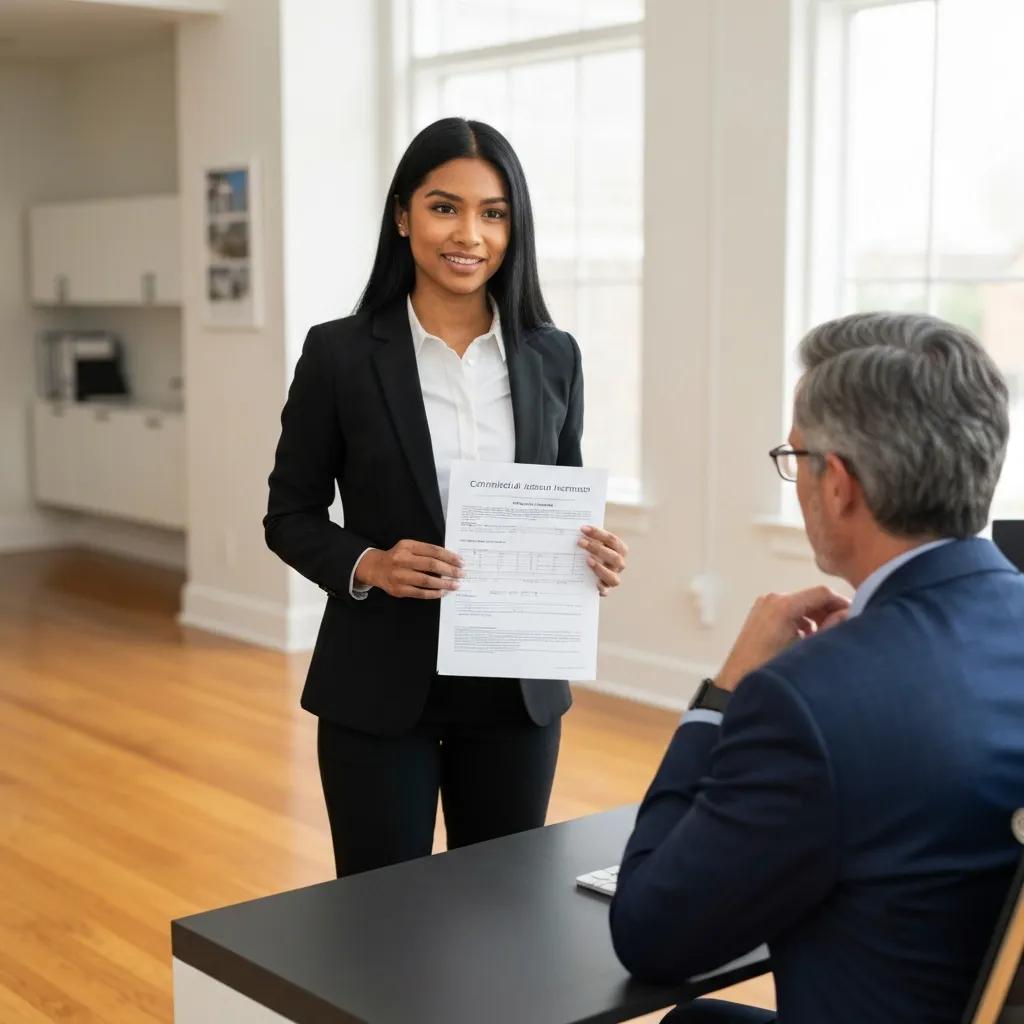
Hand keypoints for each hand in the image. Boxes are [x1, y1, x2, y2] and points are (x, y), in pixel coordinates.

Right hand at [357, 540, 462, 599]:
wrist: (376, 569)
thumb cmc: (398, 557)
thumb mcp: (409, 547)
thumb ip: (426, 551)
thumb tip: (450, 560)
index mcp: (407, 546)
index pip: (433, 551)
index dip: (449, 557)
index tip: (461, 562)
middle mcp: (402, 560)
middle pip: (431, 565)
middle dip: (450, 570)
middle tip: (461, 574)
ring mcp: (399, 576)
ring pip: (427, 581)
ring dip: (444, 583)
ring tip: (455, 585)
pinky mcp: (399, 590)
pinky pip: (420, 593)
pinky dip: (434, 593)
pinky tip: (443, 592)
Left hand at [578, 526, 627, 596]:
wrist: (588, 571)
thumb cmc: (590, 551)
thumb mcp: (591, 543)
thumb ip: (587, 537)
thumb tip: (573, 530)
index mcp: (619, 550)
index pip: (613, 540)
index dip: (598, 533)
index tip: (583, 529)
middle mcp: (619, 564)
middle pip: (615, 557)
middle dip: (597, 548)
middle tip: (580, 542)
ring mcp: (613, 578)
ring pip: (613, 577)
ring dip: (600, 568)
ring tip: (587, 560)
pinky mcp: (605, 590)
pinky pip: (606, 591)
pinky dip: (601, 588)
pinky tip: (594, 583)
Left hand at [715, 586, 850, 691]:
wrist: (737, 683)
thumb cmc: (770, 670)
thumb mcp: (807, 650)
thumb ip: (830, 629)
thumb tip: (847, 614)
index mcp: (784, 605)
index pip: (822, 593)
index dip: (841, 603)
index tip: (855, 615)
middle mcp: (772, 600)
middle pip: (811, 597)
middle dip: (829, 611)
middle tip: (843, 628)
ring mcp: (763, 606)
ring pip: (800, 604)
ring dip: (815, 617)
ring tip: (824, 637)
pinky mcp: (759, 614)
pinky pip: (787, 611)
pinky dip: (800, 620)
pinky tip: (806, 639)